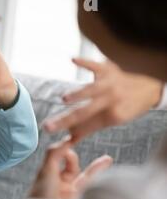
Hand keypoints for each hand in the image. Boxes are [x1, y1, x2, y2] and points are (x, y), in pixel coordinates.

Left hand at [30, 138, 112, 198]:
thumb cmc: (42, 196)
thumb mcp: (45, 170)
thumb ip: (54, 153)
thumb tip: (65, 140)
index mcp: (49, 179)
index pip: (60, 163)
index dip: (67, 153)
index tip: (74, 141)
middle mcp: (60, 188)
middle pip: (74, 170)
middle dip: (87, 163)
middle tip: (102, 156)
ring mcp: (71, 197)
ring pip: (86, 179)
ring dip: (97, 170)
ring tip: (108, 160)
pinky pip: (91, 189)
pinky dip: (98, 181)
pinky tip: (106, 175)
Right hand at [43, 59, 163, 143]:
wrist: (150, 87)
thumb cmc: (128, 105)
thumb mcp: (113, 120)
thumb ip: (90, 127)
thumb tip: (70, 138)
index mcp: (113, 116)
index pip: (86, 125)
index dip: (69, 129)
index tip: (51, 131)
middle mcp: (112, 100)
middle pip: (83, 113)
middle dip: (64, 120)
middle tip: (48, 127)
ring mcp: (110, 83)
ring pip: (92, 90)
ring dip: (78, 94)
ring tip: (64, 99)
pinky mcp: (109, 69)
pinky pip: (96, 65)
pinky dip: (85, 62)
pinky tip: (72, 59)